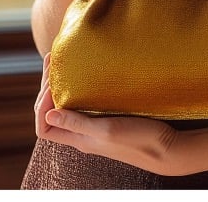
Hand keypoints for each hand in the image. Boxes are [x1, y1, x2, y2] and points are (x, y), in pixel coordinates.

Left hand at [36, 54, 183, 175]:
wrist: (166, 148)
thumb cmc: (138, 140)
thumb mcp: (107, 130)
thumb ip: (78, 123)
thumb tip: (48, 113)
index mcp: (79, 139)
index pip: (43, 127)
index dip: (40, 106)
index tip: (50, 83)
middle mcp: (82, 133)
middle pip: (52, 112)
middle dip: (47, 87)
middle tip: (52, 60)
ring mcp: (94, 125)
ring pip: (66, 106)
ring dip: (60, 85)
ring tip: (62, 61)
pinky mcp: (107, 117)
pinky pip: (83, 102)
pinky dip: (77, 87)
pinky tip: (84, 73)